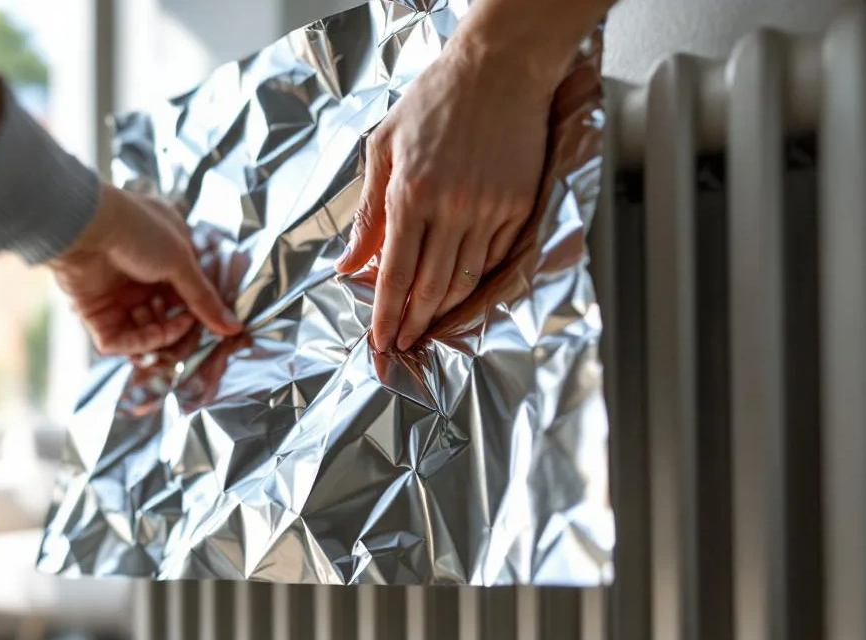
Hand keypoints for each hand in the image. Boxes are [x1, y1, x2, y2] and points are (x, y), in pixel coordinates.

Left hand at [49, 187, 242, 355]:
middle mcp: (140, 276)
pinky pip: (119, 340)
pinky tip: (151, 338)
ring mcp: (117, 295)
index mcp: (162, 256)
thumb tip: (233, 327)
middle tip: (191, 333)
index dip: (200, 312)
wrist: (86, 226)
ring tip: (168, 332)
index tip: (214, 325)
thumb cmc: (136, 230)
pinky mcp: (95, 313)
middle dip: (180, 329)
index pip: (186, 294)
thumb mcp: (181, 261)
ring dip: (161, 336)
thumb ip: (204, 299)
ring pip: (144, 332)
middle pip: (166, 317)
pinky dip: (137, 344)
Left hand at [334, 6, 585, 351]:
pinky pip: (492, 259)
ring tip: (425, 327)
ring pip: (464, 280)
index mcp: (410, 193)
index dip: (386, 314)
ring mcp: (489, 208)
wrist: (498, 69)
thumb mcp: (383, 148)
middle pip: (429, 287)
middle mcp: (451, 207)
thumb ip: (368, 213)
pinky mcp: (517, 206)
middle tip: (401, 344)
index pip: (394, 272)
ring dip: (442, 312)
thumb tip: (348, 263)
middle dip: (412, 323)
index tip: (379, 340)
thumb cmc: (434, 101)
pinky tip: (457, 293)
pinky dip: (473, 282)